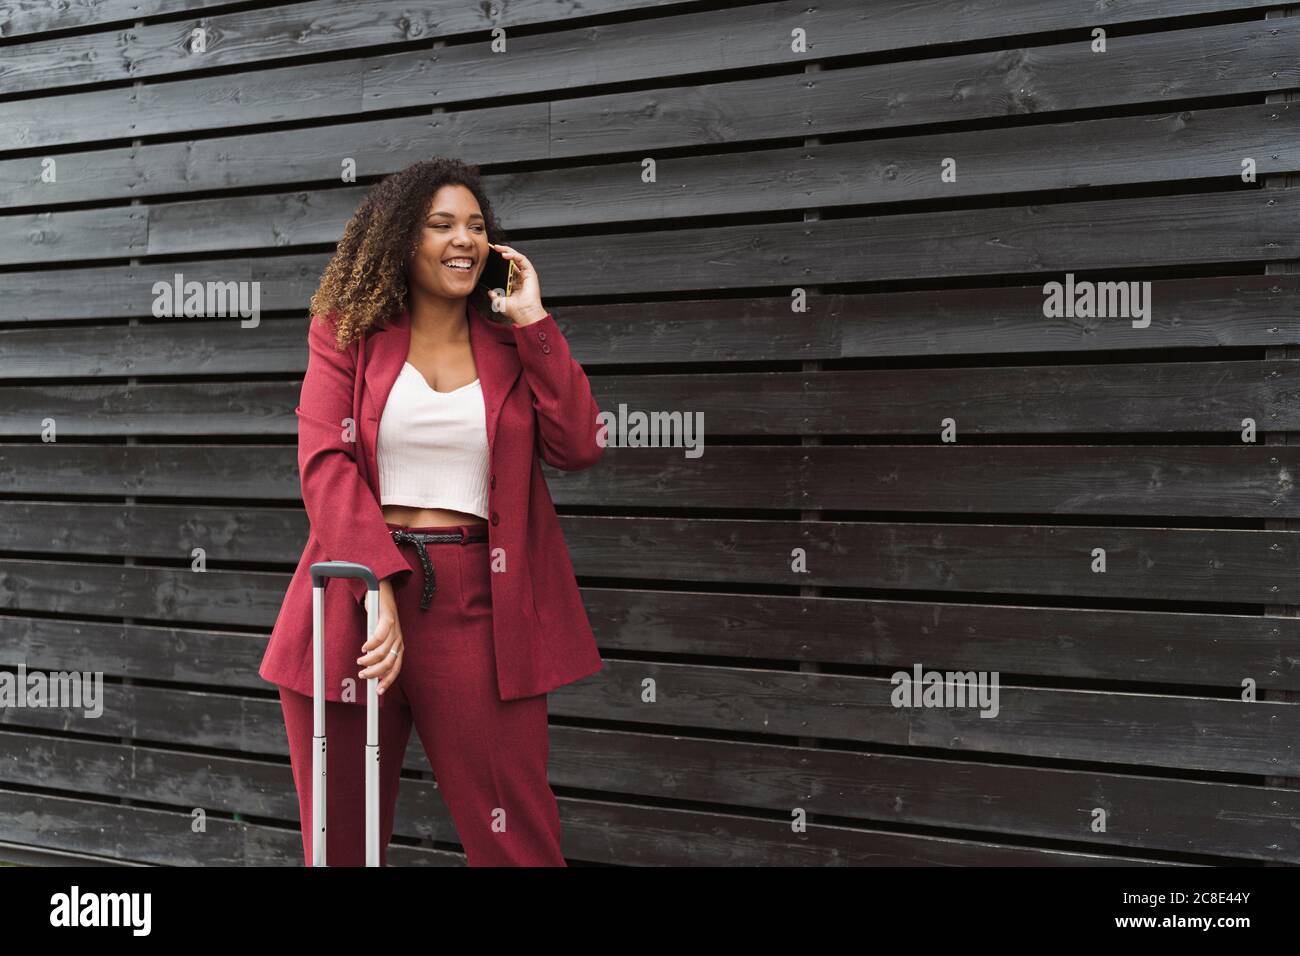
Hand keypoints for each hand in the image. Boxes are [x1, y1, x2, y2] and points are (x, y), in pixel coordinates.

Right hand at [358, 579, 402, 693]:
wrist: (383, 593)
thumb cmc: (380, 619)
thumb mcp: (381, 639)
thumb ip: (377, 653)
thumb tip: (370, 670)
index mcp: (398, 647)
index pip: (396, 669)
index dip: (387, 681)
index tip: (378, 691)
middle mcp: (399, 640)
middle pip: (389, 663)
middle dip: (375, 673)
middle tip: (363, 674)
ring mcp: (395, 629)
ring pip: (384, 652)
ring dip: (370, 660)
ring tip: (360, 661)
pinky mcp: (389, 618)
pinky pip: (381, 635)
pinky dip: (371, 643)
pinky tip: (364, 647)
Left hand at [487, 243, 547, 326]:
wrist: (524, 314)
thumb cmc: (515, 311)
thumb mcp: (499, 302)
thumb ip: (495, 296)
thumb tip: (490, 292)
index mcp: (515, 284)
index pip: (507, 268)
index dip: (499, 261)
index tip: (489, 256)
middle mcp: (521, 278)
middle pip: (512, 261)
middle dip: (502, 252)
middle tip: (493, 248)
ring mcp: (526, 275)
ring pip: (517, 258)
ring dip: (507, 251)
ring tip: (497, 248)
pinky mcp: (530, 273)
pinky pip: (522, 260)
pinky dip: (514, 255)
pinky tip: (504, 255)